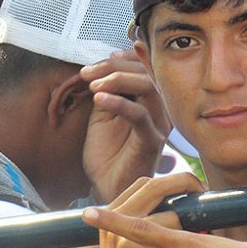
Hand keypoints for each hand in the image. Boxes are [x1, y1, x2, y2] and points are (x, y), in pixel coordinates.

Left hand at [81, 49, 170, 202]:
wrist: (108, 188)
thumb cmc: (108, 155)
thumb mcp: (103, 114)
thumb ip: (108, 90)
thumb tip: (103, 66)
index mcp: (149, 101)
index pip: (144, 67)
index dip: (122, 58)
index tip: (97, 62)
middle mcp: (159, 110)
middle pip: (146, 73)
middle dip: (113, 67)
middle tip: (87, 73)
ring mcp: (158, 125)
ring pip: (147, 88)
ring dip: (117, 79)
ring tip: (92, 85)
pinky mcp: (151, 141)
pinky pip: (139, 115)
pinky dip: (118, 102)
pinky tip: (98, 98)